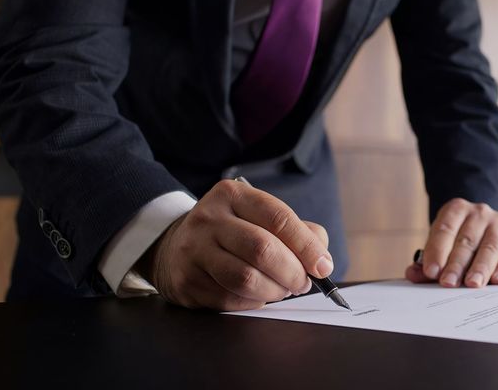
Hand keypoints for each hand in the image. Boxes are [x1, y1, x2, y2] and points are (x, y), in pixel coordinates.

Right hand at [138, 180, 332, 310]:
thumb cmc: (232, 233)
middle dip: (292, 272)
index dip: (306, 246)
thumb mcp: (260, 217)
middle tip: (303, 283)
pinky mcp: (187, 281)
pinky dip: (254, 302)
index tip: (323, 266)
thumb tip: (321, 260)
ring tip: (282, 289)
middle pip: (263, 249)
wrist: (174, 247)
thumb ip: (297, 231)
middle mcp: (209, 218)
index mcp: (234, 195)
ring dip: (275, 291)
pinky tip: (258, 295)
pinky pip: (231, 299)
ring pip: (246, 278)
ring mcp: (194, 250)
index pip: (278, 218)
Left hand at [405, 198, 497, 287]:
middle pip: (466, 241)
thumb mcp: (440, 243)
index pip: (445, 230)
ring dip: (480, 268)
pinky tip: (497, 281)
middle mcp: (479, 213)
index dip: (437, 251)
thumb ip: (427, 260)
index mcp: (456, 209)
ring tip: (472, 284)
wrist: (484, 226)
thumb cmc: (457, 239)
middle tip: (448, 283)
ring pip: (489, 247)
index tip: (431, 271)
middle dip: (456, 264)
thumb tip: (412, 274)